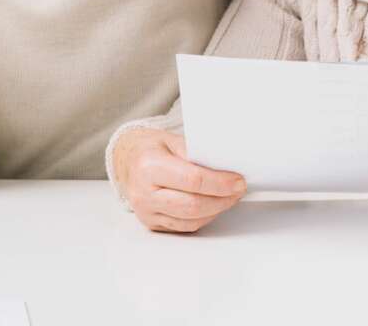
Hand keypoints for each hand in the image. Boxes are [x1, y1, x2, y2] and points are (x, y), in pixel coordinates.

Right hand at [112, 129, 245, 232]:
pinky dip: (204, 218)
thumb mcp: (173, 140)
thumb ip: (197, 153)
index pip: (192, 180)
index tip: (238, 181)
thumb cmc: (153, 148)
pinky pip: (184, 227)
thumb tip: (227, 167)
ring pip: (190, 221)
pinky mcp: (151, 224)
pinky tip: (213, 206)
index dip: (220, 183)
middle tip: (238, 190)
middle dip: (222, 200)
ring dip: (216, 210)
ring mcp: (146, 212)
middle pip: (193, 205)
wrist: (128, 161)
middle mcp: (144, 193)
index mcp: (149, 166)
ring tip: (229, 197)